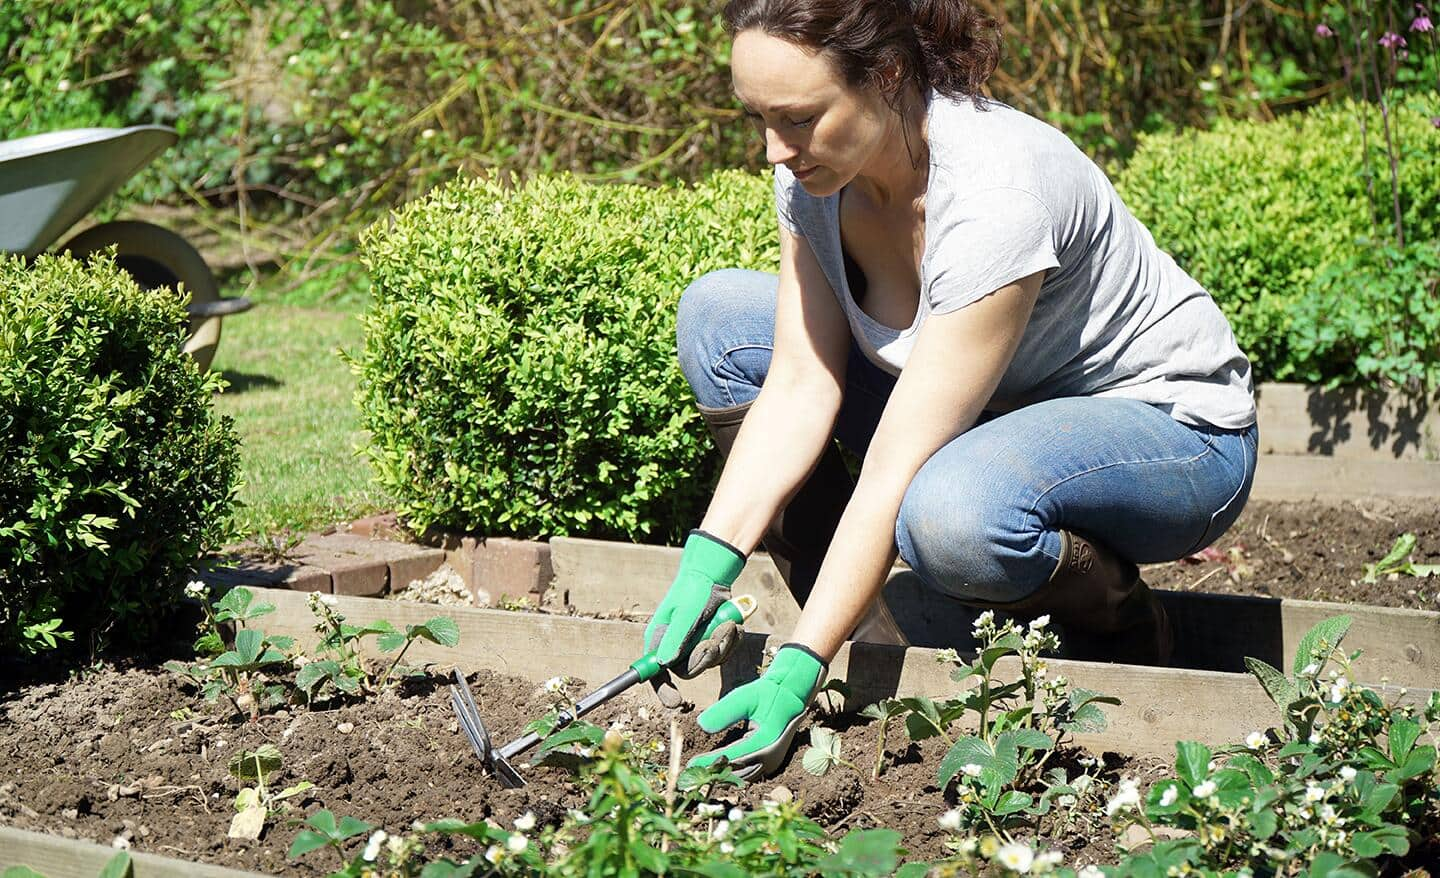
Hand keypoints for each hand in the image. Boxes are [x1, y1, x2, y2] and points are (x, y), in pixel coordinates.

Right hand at [644, 530, 745, 677]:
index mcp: (659, 640)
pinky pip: (722, 654)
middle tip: (716, 637)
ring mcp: (692, 645)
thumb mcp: (685, 614)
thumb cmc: (694, 590)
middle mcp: (673, 646)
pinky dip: (731, 642)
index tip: (675, 702)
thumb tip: (662, 664)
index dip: (663, 691)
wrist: (713, 575)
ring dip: (722, 645)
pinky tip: (733, 625)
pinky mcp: (709, 641)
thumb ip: (676, 638)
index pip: (655, 674)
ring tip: (727, 624)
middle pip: (689, 671)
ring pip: (709, 663)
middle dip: (706, 656)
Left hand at [687, 643, 825, 779]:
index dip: (711, 762)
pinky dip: (730, 773)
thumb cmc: (768, 693)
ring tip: (697, 774)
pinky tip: (712, 770)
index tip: (691, 764)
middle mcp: (771, 757)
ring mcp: (771, 763)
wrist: (790, 696)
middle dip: (713, 773)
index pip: (733, 756)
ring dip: (720, 775)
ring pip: (741, 776)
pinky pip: (746, 773)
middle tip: (689, 773)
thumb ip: (724, 711)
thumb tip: (702, 725)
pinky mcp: (768, 763)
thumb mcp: (745, 697)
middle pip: (737, 772)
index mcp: (766, 741)